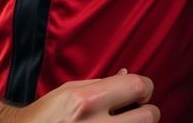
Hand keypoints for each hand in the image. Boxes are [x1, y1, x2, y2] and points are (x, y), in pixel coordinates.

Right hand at [0, 71, 158, 121]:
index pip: (139, 86)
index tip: (138, 94)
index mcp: (86, 102)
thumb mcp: (68, 92)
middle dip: (146, 112)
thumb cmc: (44, 117)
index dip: (144, 88)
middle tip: (135, 112)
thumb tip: (128, 74)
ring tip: (122, 122)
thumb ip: (102, 84)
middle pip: (148, 117)